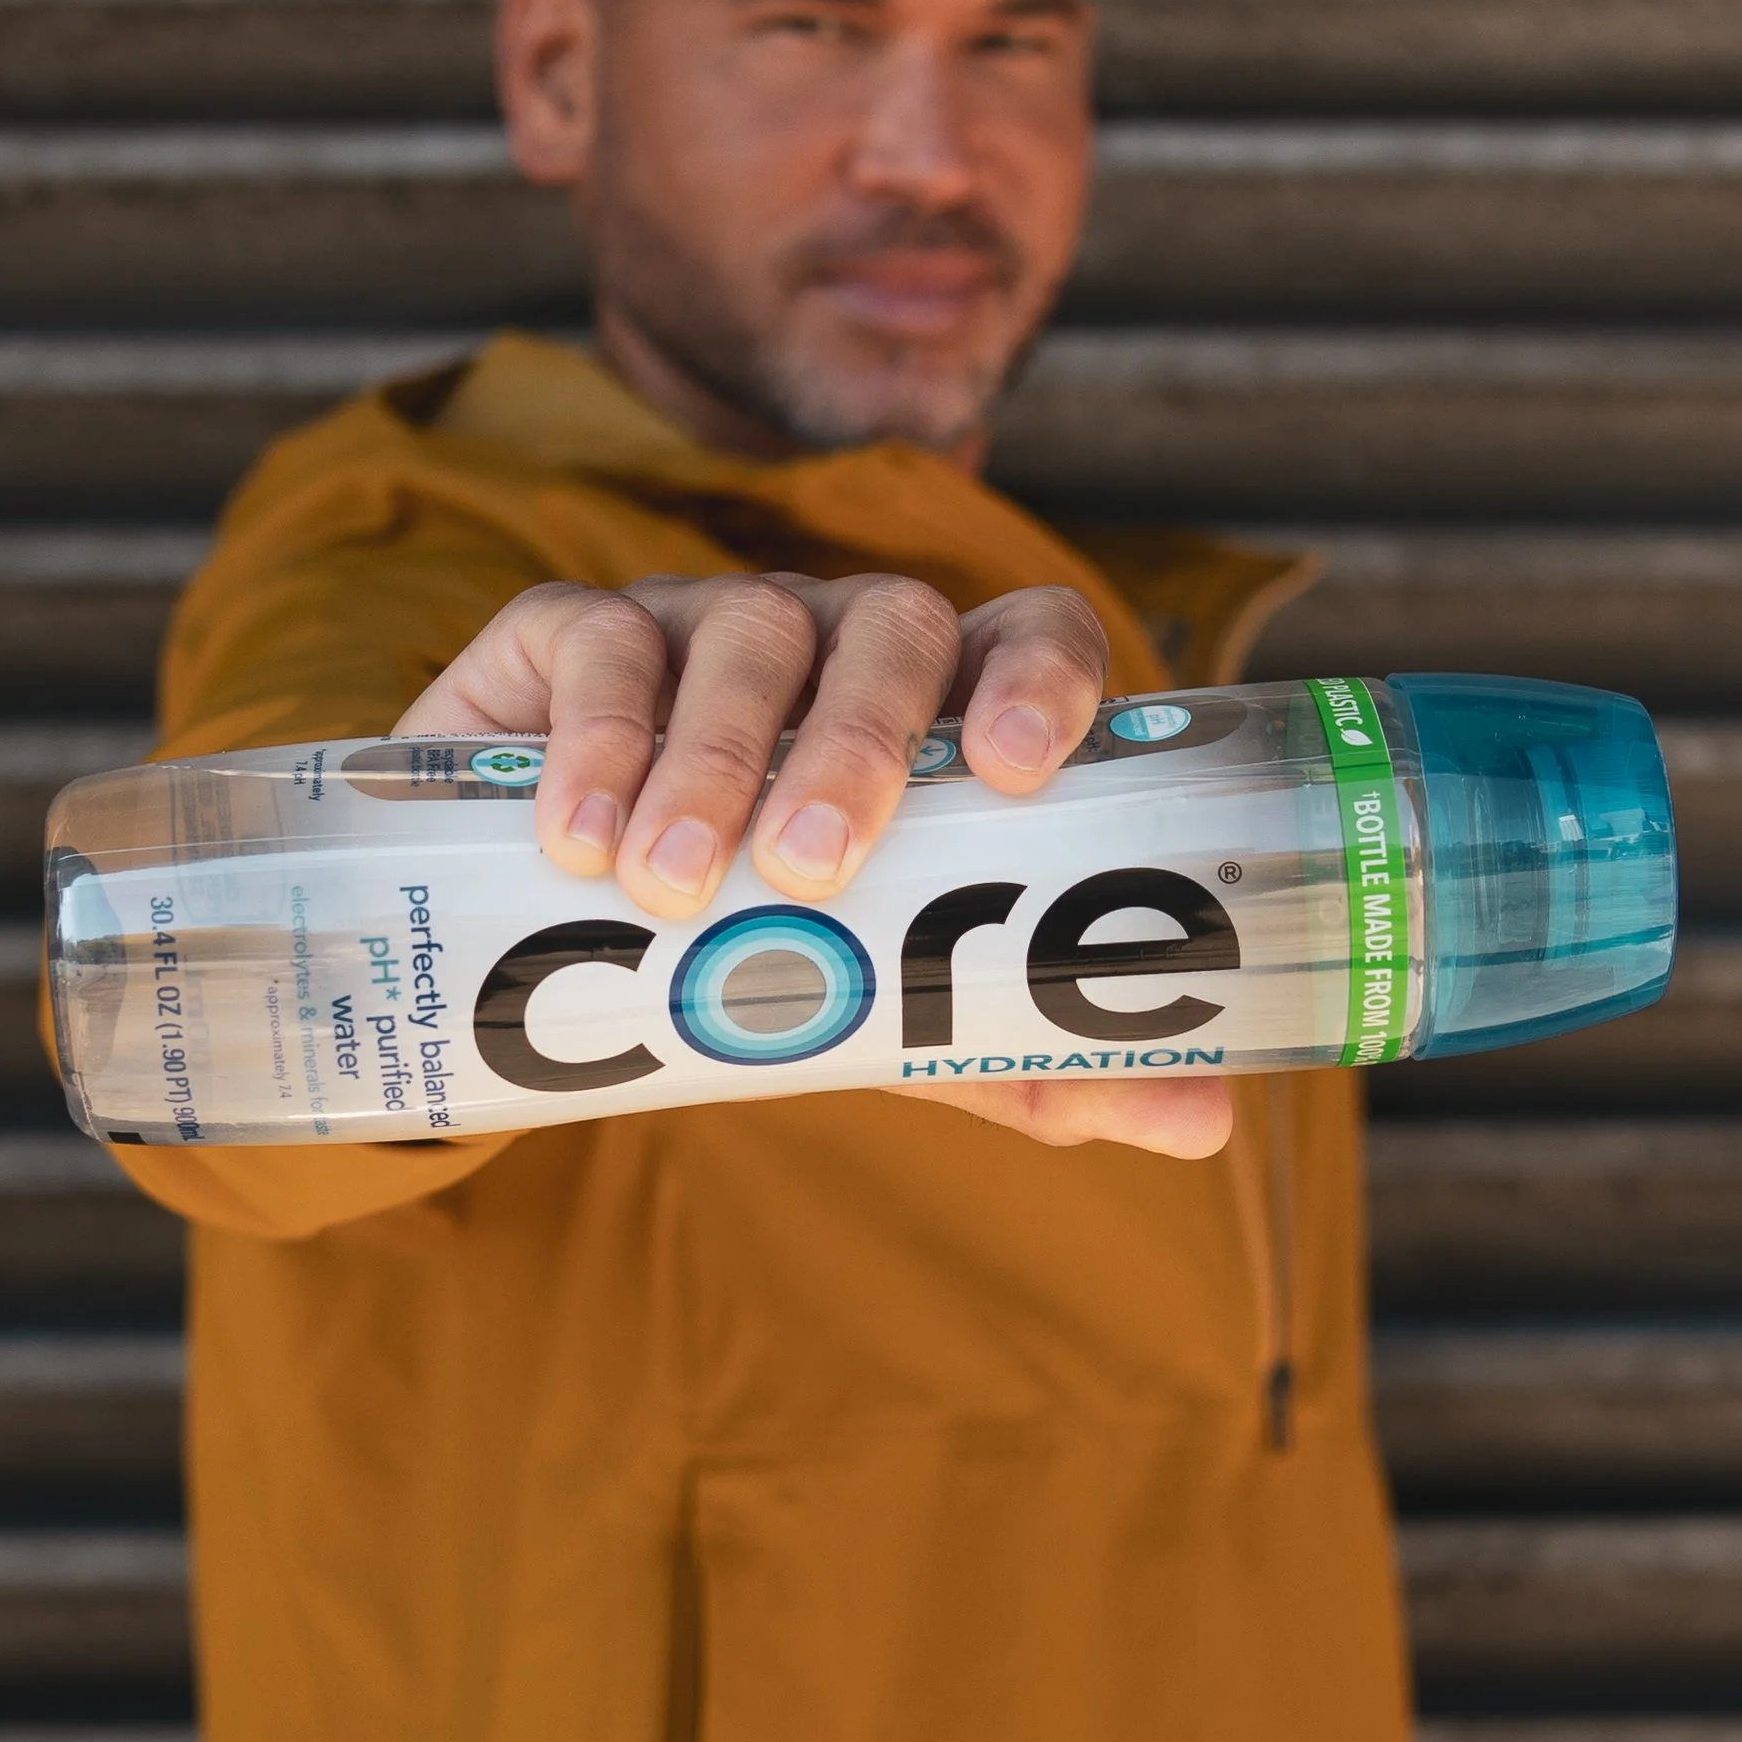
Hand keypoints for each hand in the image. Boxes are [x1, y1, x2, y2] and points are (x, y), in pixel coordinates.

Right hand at [393, 572, 1230, 1158]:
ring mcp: (706, 621)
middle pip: (889, 626)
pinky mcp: (573, 634)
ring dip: (714, 758)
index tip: (1019, 765)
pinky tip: (581, 841)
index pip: (1029, 633)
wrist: (541, 949)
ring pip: (746, 629)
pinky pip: (602, 641)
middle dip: (859, 740)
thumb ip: (1020, 1050)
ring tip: (676, 886)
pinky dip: (598, 738)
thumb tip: (1201, 1121)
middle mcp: (839, 642)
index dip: (1041, 674)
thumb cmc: (751, 951)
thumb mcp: (886, 1010)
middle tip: (813, 871)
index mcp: (942, 707)